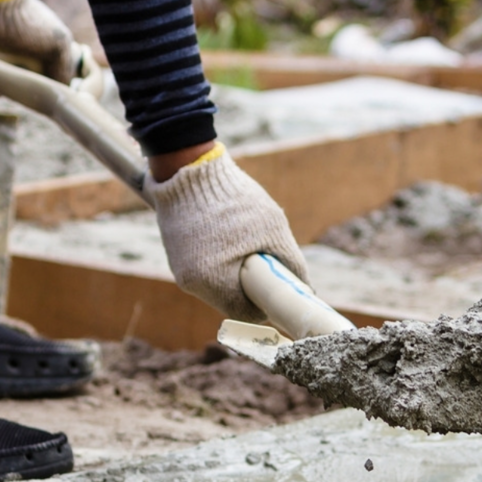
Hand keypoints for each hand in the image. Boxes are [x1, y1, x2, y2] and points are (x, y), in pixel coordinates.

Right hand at [145, 143, 309, 321]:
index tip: (278, 289)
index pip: (247, 313)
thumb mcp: (273, 229)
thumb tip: (305, 286)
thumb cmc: (235, 199)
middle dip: (251, 286)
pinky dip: (219, 260)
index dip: (267, 305)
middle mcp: (192, 282)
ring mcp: (180, 269)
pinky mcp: (176, 255)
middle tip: (265, 263)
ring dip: (235, 272)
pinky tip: (227, 237)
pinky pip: (204, 269)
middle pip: (231, 300)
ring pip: (217, 286)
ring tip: (245, 243)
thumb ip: (290, 263)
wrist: (187, 168)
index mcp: (213, 282)